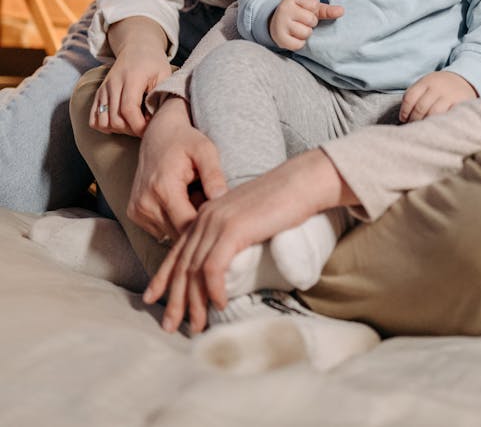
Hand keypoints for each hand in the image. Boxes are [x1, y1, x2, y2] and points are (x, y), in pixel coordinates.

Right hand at [90, 24, 171, 136]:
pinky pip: (94, 119)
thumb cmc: (154, 63)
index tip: (150, 130)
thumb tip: (156, 121)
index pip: (129, 109)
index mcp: (132, 78)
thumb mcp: (165, 75)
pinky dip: (105, 127)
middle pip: (116, 119)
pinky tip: (120, 122)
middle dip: (132, 130)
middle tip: (145, 127)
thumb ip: (161, 96)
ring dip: (119, 130)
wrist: (137, 47)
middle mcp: (114, 84)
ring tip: (133, 124)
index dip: (139, 126)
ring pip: (104, 122)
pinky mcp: (98, 94)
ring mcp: (104, 89)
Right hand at [128, 97, 227, 242]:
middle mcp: (145, 202)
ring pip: (170, 233)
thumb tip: (222, 199)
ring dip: (184, 222)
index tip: (220, 214)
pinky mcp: (134, 213)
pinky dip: (173, 220)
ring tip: (193, 197)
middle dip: (197, 223)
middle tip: (206, 199)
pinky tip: (181, 201)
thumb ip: (213, 175)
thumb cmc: (185, 141)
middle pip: (179, 232)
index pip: (188, 225)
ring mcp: (137, 209)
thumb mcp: (205, 150)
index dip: (207, 223)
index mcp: (163, 188)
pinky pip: (160, 229)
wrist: (158, 133)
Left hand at [144, 149, 352, 333]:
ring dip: (194, 303)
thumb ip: (231, 234)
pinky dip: (214, 290)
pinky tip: (220, 304)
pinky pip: (214, 268)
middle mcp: (206, 217)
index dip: (163, 277)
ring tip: (197, 325)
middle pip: (182, 265)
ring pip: (195, 270)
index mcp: (207, 213)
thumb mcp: (248, 217)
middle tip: (169, 326)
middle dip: (174, 299)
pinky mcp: (233, 230)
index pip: (177, 250)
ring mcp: (218, 222)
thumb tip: (226, 262)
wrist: (302, 181)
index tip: (152, 298)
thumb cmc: (283, 201)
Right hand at [269, 0, 343, 50]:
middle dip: (310, 22)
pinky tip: (294, 36)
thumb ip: (326, 10)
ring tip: (298, 28)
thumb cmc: (299, 12)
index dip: (313, 9)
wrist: (276, 22)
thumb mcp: (311, 7)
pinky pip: (299, 44)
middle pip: (311, 20)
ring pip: (306, 33)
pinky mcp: (279, 39)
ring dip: (306, 33)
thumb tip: (342, 11)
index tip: (305, 9)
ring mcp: (280, 24)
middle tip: (302, 21)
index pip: (314, 4)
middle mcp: (284, 9)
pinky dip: (300, 43)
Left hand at [399, 71, 477, 122]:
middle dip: (414, 120)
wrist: (464, 80)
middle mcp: (437, 88)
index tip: (404, 120)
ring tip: (424, 130)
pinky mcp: (460, 105)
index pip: (410, 97)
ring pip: (433, 113)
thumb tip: (403, 118)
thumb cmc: (440, 88)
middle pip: (420, 107)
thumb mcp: (427, 85)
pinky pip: (448, 116)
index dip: (404, 111)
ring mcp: (449, 96)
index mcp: (426, 82)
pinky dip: (440, 124)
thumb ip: (416, 97)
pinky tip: (437, 128)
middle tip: (413, 128)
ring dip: (426, 124)